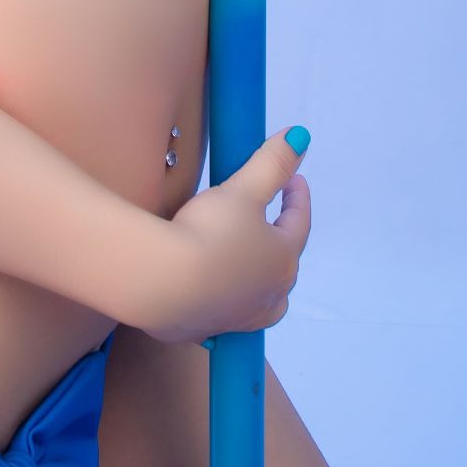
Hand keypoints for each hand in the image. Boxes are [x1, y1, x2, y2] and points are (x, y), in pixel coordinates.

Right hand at [129, 128, 311, 344]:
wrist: (164, 282)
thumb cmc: (211, 232)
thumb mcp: (243, 189)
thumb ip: (273, 163)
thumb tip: (301, 136)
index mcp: (283, 259)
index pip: (299, 223)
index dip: (298, 197)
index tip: (295, 179)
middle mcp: (270, 295)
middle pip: (284, 263)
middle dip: (280, 238)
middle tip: (269, 216)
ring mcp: (240, 319)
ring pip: (262, 297)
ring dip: (260, 277)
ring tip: (247, 260)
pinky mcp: (208, 331)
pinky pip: (228, 312)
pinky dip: (228, 298)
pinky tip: (213, 289)